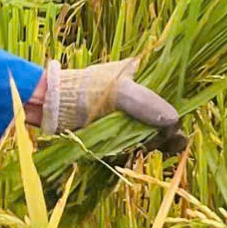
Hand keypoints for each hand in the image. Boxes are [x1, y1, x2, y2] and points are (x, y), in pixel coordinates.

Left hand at [30, 58, 182, 145]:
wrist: (51, 106)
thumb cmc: (86, 90)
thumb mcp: (120, 92)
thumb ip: (147, 103)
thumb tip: (175, 120)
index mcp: (145, 75)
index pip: (172, 95)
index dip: (174, 115)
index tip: (172, 132)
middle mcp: (139, 94)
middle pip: (162, 120)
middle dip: (160, 135)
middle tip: (150, 143)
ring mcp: (126, 114)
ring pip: (148, 135)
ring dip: (144, 145)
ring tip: (132, 147)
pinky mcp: (114, 131)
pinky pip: (131, 145)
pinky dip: (129, 151)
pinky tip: (121, 153)